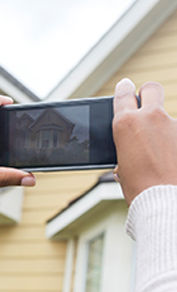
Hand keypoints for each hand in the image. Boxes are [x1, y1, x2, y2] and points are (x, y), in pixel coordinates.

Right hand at [114, 79, 176, 205]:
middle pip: (151, 89)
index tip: (125, 87)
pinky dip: (175, 145)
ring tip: (162, 154)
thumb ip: (127, 147)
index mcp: (126, 124)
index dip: (124, 89)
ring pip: (168, 118)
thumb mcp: (122, 166)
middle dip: (147, 94)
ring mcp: (174, 125)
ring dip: (164, 129)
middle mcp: (152, 118)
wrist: (167, 202)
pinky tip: (172, 160)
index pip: (124, 93)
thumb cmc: (140, 189)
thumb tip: (133, 147)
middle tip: (144, 105)